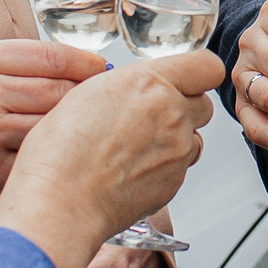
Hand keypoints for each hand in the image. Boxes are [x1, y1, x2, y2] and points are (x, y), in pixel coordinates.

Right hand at [0, 39, 107, 246]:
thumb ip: (11, 67)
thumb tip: (79, 65)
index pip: (51, 55)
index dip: (86, 65)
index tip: (104, 72)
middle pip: (59, 91)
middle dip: (84, 103)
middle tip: (101, 111)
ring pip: (54, 128)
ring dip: (72, 137)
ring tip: (83, 140)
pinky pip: (38, 162)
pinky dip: (51, 165)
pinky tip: (57, 165)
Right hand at [0, 52, 218, 267]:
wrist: (60, 201)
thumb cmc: (61, 152)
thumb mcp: (86, 93)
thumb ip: (128, 85)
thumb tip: (138, 87)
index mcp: (149, 83)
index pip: (206, 66)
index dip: (198, 72)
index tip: (187, 78)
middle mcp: (171, 114)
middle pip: (203, 103)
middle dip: (183, 107)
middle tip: (152, 117)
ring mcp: (177, 150)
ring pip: (194, 137)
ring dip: (176, 139)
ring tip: (137, 148)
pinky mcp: (175, 182)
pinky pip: (181, 167)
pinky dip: (164, 167)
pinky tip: (132, 170)